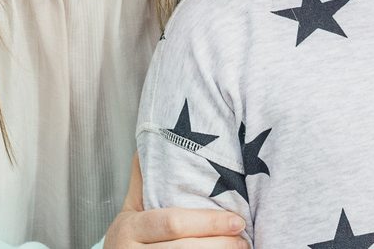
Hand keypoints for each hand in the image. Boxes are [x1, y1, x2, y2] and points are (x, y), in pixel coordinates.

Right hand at [105, 162, 246, 248]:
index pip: (172, 223)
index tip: (237, 220)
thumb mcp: (131, 209)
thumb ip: (145, 180)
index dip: (208, 223)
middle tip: (244, 239)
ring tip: (241, 248)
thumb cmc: (130, 238)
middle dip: (219, 244)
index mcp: (130, 228)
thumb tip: (157, 136)